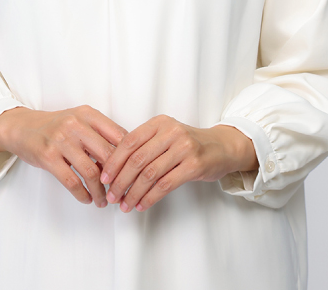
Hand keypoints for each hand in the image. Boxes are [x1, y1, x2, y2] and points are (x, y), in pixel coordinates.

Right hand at [0, 105, 127, 207]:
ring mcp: (61, 140)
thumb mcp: (80, 120)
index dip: (129, 158)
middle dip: (118, 178)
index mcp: (89, 114)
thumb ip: (100, 133)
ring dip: (100, 192)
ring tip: (103, 201)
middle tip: (121, 192)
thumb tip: (125, 158)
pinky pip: (71, 181)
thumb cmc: (56, 126)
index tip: (133, 174)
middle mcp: (76, 124)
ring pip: (91, 172)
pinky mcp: (48, 157)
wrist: (22, 127)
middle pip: (108, 155)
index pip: (119, 136)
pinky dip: (83, 194)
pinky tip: (87, 199)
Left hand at [100, 116, 257, 212]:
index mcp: (159, 123)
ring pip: (150, 174)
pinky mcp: (194, 165)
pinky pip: (165, 184)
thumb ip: (145, 145)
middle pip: (137, 159)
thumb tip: (115, 168)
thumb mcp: (166, 135)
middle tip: (111, 196)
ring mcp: (184, 148)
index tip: (105, 178)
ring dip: (133, 193)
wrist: (222, 147)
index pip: (129, 141)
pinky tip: (141, 205)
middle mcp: (171, 132)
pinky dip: (150, 198)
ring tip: (124, 205)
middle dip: (121, 180)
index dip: (114, 161)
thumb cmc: (189, 143)